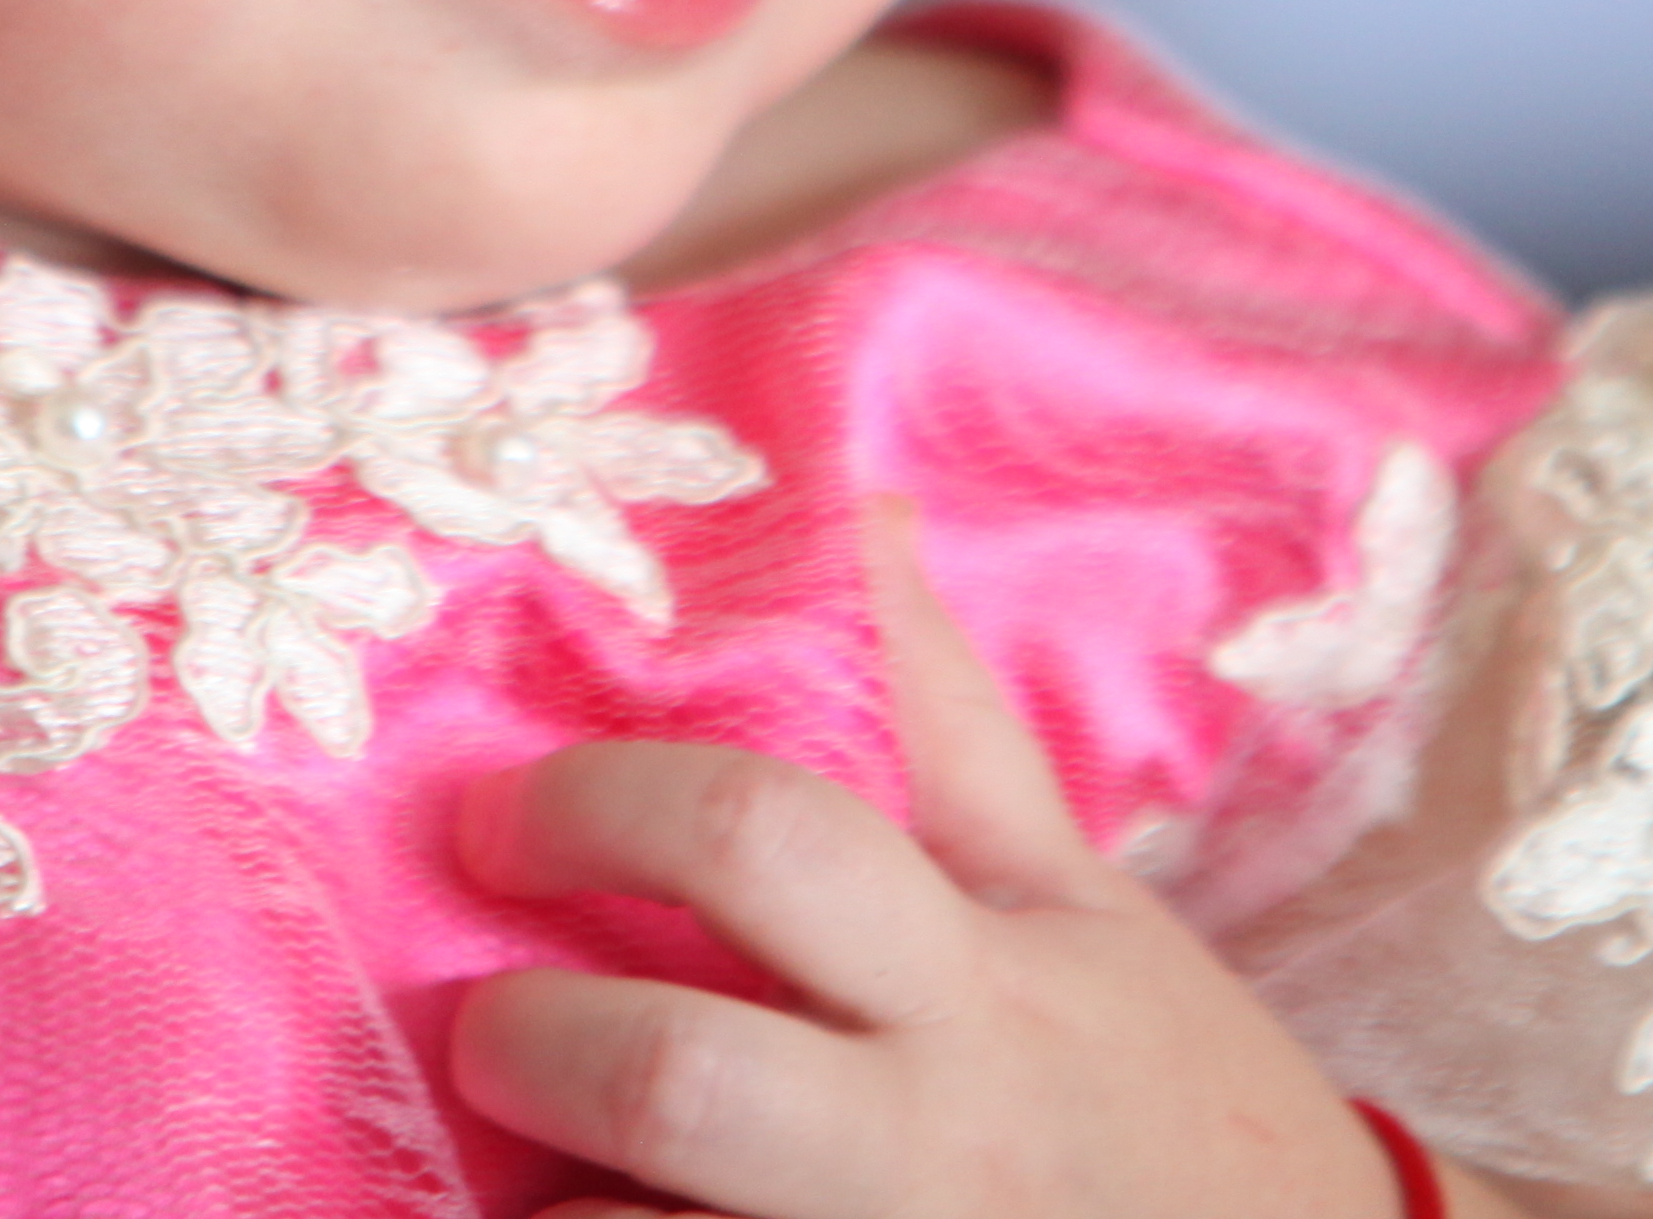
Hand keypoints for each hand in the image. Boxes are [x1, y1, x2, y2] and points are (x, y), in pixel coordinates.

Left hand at [445, 501, 1439, 1218]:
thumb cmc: (1161, 1084)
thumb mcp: (1074, 899)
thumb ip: (947, 719)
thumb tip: (858, 505)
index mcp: (976, 979)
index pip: (761, 838)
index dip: (597, 807)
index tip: (498, 820)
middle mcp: (930, 1139)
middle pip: (675, 1079)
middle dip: (535, 1043)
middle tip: (491, 1029)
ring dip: (561, 1211)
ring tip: (555, 1181)